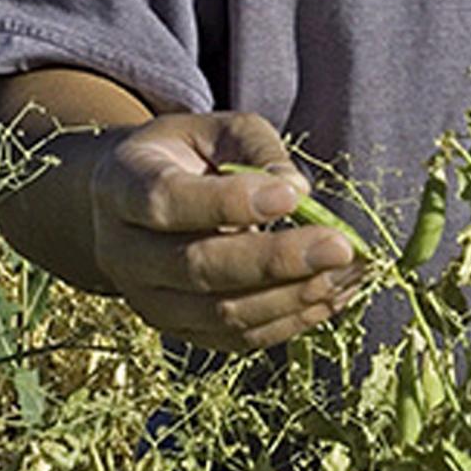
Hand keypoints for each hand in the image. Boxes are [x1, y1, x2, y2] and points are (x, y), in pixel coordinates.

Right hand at [89, 110, 364, 351]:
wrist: (134, 205)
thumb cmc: (187, 156)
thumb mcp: (216, 130)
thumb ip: (256, 151)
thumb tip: (298, 190)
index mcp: (123, 186)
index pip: (167, 201)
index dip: (227, 202)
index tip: (290, 196)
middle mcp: (122, 251)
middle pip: (197, 267)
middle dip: (276, 260)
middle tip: (340, 246)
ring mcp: (146, 300)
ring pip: (218, 313)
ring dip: (290, 298)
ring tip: (348, 274)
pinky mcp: (178, 331)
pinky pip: (234, 340)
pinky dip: (288, 322)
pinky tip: (331, 297)